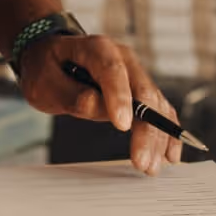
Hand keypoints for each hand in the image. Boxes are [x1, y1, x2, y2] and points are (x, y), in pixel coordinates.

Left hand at [18, 33, 181, 174]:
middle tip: (142, 162)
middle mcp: (123, 58)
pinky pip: (159, 110)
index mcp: (96, 48)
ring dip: (158, 137)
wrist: (52, 58)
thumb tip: (93, 103)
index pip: (112, 70)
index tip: (123, 126)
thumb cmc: (47, 70)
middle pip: (143, 91)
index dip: (120, 98)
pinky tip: (170, 154)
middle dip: (146, 129)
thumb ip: (69, 94)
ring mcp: (134, 73)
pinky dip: (166, 132)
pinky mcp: (139, 90)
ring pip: (155, 104)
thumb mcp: (44, 83)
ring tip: (151, 167)